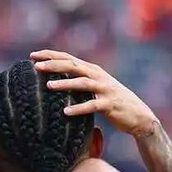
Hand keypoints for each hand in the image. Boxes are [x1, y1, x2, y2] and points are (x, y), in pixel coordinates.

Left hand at [30, 49, 157, 136]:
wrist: (138, 115)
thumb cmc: (111, 102)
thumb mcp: (94, 88)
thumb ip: (79, 82)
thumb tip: (54, 81)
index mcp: (92, 70)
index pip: (68, 58)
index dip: (51, 55)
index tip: (32, 55)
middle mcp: (98, 76)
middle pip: (73, 66)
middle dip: (54, 65)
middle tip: (36, 66)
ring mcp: (105, 89)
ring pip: (82, 83)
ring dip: (65, 83)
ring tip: (48, 86)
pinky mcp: (110, 104)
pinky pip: (92, 106)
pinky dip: (78, 108)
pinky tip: (65, 112)